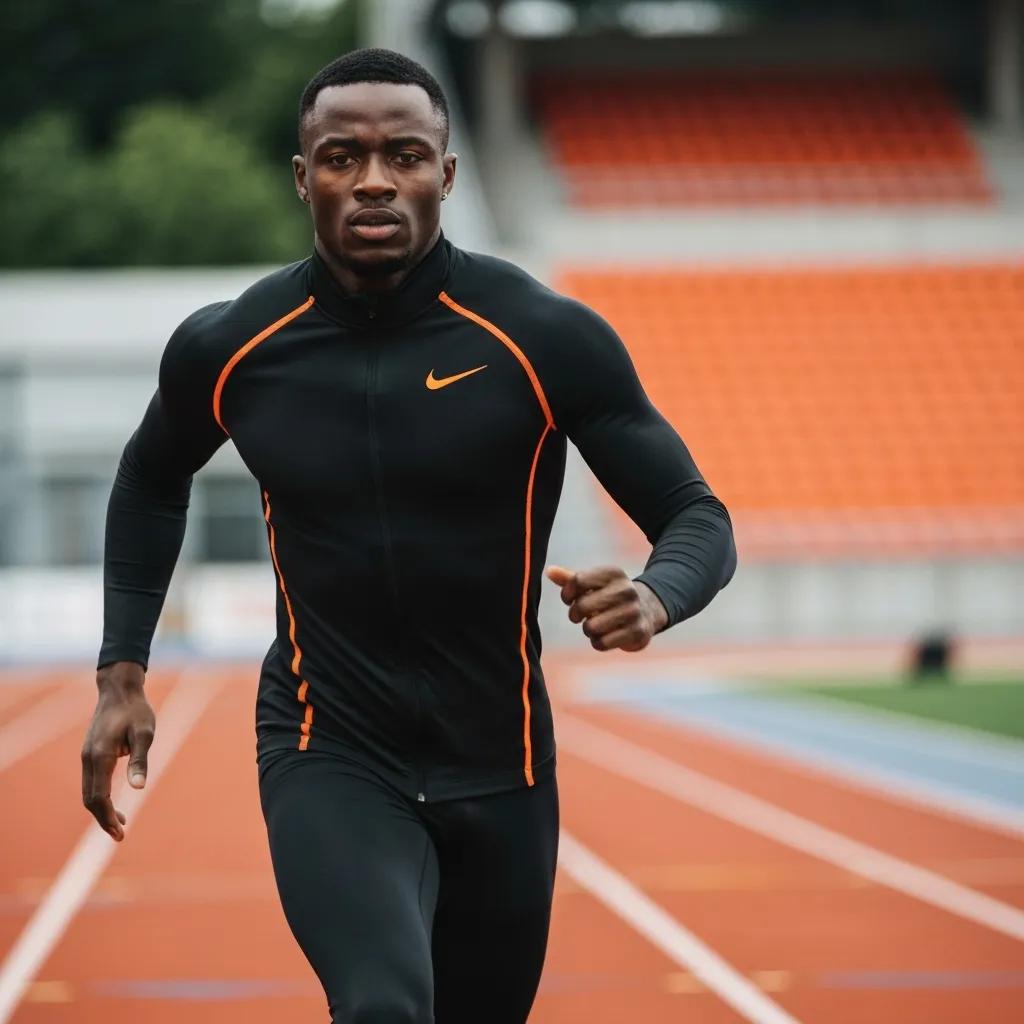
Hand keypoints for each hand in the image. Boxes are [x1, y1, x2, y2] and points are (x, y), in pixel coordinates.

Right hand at [81, 662, 154, 840]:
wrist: (120, 690)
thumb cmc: (136, 710)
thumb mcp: (145, 733)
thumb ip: (140, 760)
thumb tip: (138, 788)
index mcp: (100, 756)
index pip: (99, 797)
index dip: (107, 817)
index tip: (120, 832)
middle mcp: (89, 758)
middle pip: (90, 799)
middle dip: (103, 819)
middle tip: (121, 834)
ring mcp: (87, 756)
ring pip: (88, 792)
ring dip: (102, 809)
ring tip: (120, 823)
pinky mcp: (91, 753)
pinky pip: (91, 782)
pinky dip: (100, 797)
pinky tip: (114, 802)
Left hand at [546, 565, 667, 652]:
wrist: (647, 610)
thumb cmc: (609, 596)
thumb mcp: (593, 583)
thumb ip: (570, 579)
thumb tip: (549, 571)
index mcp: (613, 573)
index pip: (578, 581)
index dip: (567, 594)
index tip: (569, 599)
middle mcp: (626, 590)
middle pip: (582, 606)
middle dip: (575, 614)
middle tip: (581, 615)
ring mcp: (633, 611)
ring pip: (591, 627)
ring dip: (588, 629)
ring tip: (596, 624)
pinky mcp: (637, 632)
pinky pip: (601, 643)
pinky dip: (597, 642)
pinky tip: (605, 635)